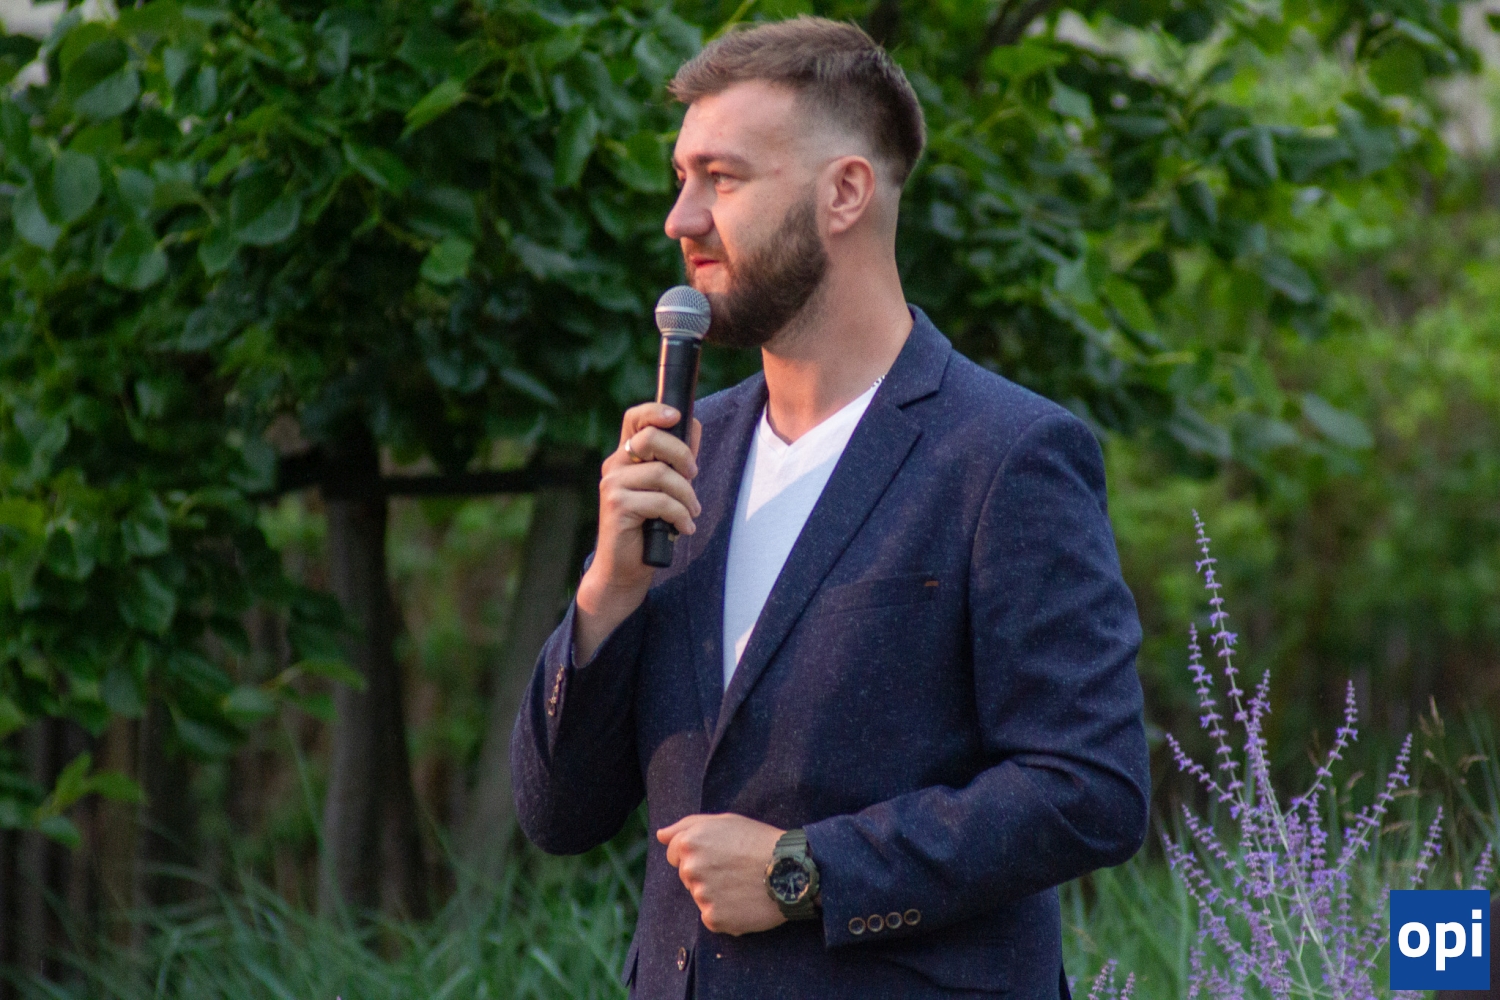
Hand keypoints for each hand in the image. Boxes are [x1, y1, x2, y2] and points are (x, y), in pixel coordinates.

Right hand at [574, 402, 702, 661]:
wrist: (624, 569)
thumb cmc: (648, 529)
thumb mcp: (665, 490)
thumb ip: (676, 460)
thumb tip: (694, 426)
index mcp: (625, 457)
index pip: (634, 418)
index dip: (656, 410)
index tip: (678, 417)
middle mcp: (614, 466)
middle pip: (651, 438)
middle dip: (683, 455)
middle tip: (694, 477)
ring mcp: (612, 485)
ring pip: (661, 473)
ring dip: (686, 494)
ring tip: (691, 512)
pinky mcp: (617, 506)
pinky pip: (660, 501)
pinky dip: (679, 515)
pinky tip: (683, 528)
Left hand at [657, 813, 785, 935]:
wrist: (791, 869)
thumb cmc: (759, 840)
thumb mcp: (724, 821)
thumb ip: (686, 825)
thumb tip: (661, 835)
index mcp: (690, 842)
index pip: (675, 853)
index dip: (699, 852)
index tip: (720, 854)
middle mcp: (691, 868)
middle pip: (687, 876)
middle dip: (706, 873)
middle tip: (735, 869)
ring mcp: (701, 895)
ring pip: (701, 896)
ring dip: (717, 894)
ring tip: (743, 884)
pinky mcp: (714, 918)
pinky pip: (712, 917)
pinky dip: (726, 913)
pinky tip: (744, 902)